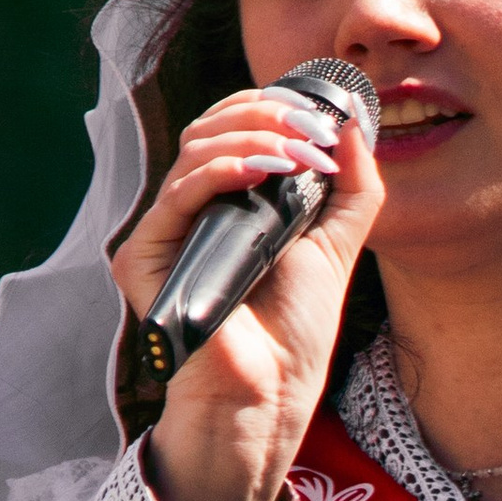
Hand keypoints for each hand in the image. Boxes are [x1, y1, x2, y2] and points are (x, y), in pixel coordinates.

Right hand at [110, 85, 385, 500]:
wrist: (272, 393)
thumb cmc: (296, 329)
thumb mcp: (338, 245)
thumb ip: (351, 187)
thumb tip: (355, 127)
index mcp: (229, 201)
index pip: (233, 128)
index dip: (270, 108)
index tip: (320, 115)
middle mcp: (191, 209)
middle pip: (210, 128)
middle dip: (267, 117)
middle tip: (313, 130)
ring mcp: (166, 232)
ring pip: (193, 151)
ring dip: (253, 139)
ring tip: (300, 152)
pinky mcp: (146, 259)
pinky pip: (176, 197)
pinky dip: (220, 173)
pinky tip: (261, 171)